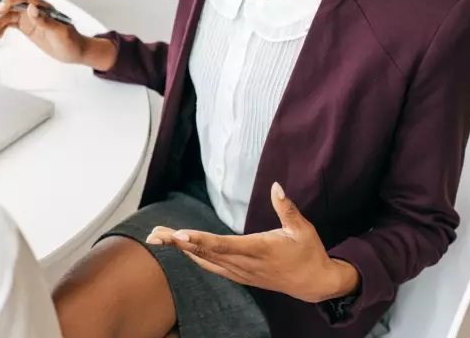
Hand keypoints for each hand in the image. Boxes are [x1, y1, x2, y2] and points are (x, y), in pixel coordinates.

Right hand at [0, 0, 85, 63]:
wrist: (75, 52)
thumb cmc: (72, 41)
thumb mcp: (60, 32)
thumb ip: (45, 20)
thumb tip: (31, 8)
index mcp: (44, 7)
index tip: (1, 9)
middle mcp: (35, 10)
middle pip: (12, 4)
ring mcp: (30, 19)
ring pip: (8, 15)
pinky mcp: (28, 27)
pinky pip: (11, 24)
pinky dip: (2, 28)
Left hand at [146, 183, 359, 303]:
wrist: (314, 283)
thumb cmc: (308, 252)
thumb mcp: (302, 228)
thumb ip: (286, 208)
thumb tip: (276, 186)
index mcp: (260, 250)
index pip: (224, 245)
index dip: (200, 240)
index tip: (179, 235)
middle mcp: (246, 264)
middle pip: (206, 253)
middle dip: (179, 243)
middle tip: (155, 233)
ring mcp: (241, 272)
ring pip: (205, 260)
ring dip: (181, 249)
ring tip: (159, 237)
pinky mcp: (241, 275)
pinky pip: (212, 266)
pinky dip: (195, 256)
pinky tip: (182, 249)